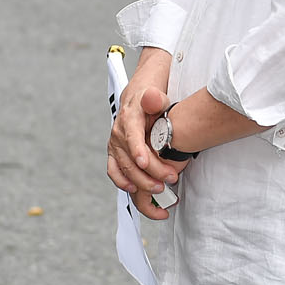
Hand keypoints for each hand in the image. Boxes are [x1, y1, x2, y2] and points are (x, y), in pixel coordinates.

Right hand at [107, 53, 187, 217]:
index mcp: (129, 119)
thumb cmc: (150, 100)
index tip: (145, 163)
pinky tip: (135, 190)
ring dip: (141, 182)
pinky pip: (115, 172)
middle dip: (150, 172)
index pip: (132, 137)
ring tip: (160, 189)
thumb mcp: (156, 95)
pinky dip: (122, 183)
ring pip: (124, 169)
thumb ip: (154, 98)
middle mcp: (118, 133)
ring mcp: (115, 145)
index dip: (138, 151)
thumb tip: (152, 97)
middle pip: (131, 158)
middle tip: (170, 179)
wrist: (137, 100)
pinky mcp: (115, 155)